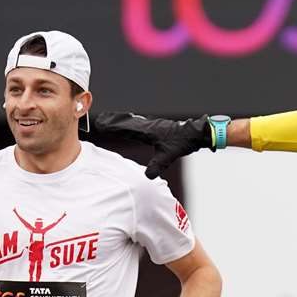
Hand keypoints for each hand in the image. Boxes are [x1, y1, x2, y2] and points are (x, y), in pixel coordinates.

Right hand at [89, 111, 210, 179]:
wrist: (196, 133)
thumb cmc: (183, 141)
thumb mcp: (169, 155)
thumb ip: (158, 164)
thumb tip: (148, 176)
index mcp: (148, 130)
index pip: (126, 128)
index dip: (113, 127)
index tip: (100, 125)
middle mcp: (148, 126)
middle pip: (127, 122)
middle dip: (113, 122)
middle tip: (100, 120)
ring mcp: (153, 125)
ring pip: (133, 122)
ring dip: (121, 121)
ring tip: (110, 120)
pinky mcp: (158, 127)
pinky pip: (139, 124)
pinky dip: (131, 124)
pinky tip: (132, 127)